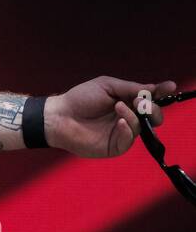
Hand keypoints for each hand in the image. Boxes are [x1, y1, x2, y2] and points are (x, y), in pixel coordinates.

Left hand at [46, 76, 178, 158]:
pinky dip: (128, 129)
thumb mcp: (106, 86)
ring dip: (134, 115)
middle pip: (153, 115)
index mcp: (126, 101)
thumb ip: (130, 88)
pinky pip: (130, 139)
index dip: (160, 93)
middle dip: (152, 108)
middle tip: (142, 102)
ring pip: (142, 126)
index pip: (149, 98)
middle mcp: (128, 117)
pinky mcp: (116, 146)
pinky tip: (120, 122)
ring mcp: (123, 132)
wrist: (61, 116)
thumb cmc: (80, 98)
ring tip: (118, 106)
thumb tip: (153, 88)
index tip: (170, 87)